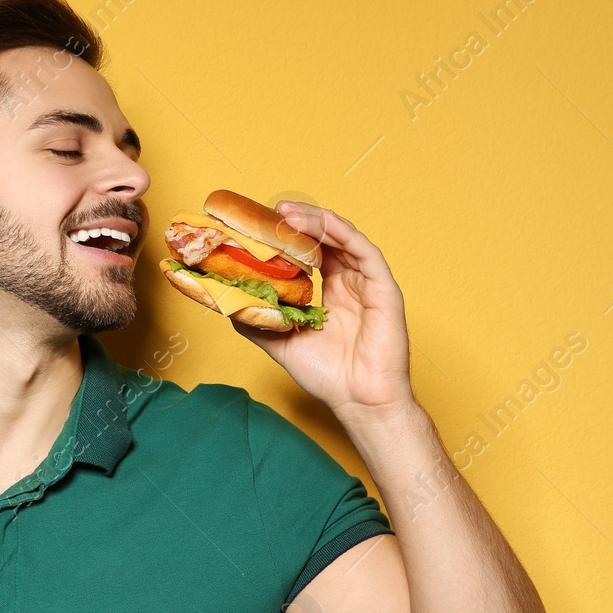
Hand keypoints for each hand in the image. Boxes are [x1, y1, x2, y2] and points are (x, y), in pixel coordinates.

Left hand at [230, 200, 414, 420]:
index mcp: (331, 293)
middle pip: (325, 240)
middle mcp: (350, 283)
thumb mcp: (282, 344)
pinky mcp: (384, 289)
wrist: (358, 401)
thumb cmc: (329, 377)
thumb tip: (228, 302)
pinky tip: (324, 223)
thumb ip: (259, 321)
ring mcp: (367, 284)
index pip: (310, 253)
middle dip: (299, 222)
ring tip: (289, 213)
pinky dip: (344, 233)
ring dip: (316, 222)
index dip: (289, 236)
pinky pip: (366, 252)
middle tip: (273, 211)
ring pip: (343, 239)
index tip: (262, 224)